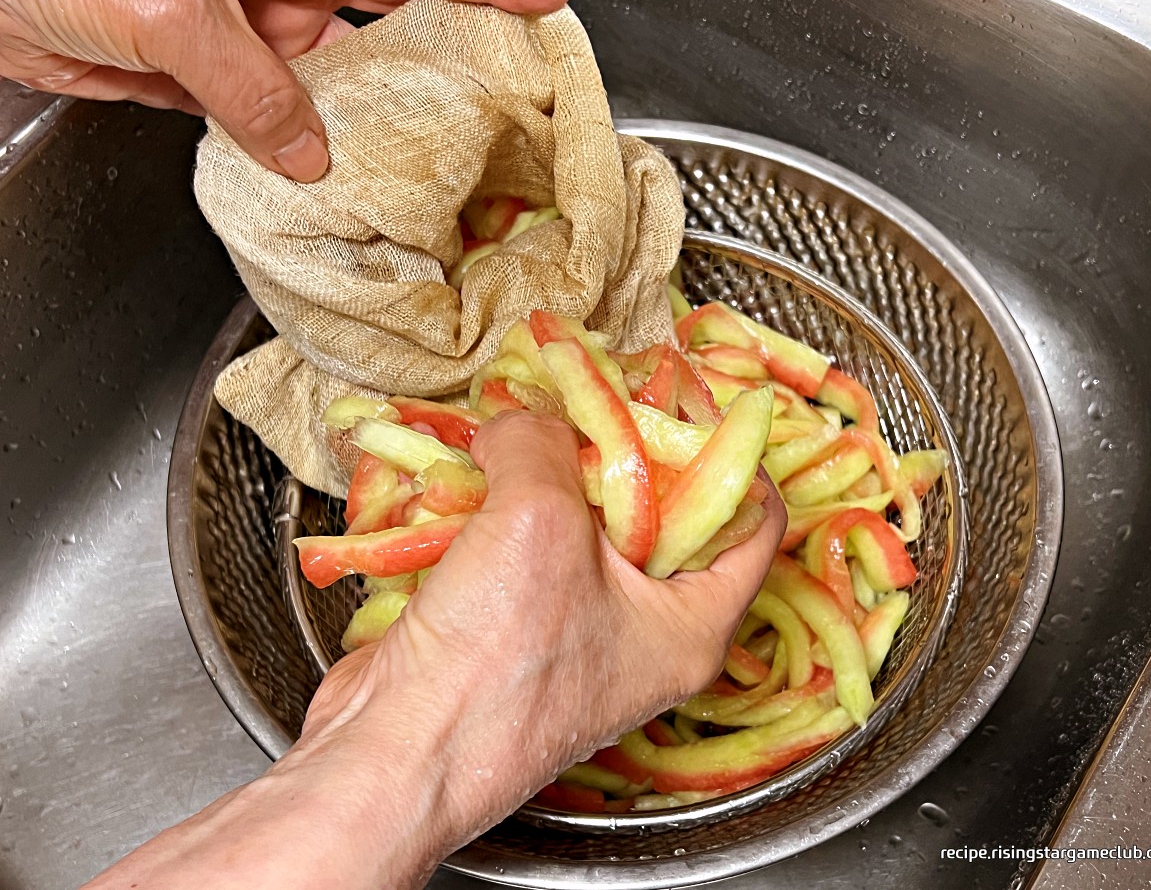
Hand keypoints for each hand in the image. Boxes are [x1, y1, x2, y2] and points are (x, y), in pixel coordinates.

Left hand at [0, 0, 571, 181]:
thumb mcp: (171, 9)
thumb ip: (247, 80)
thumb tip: (308, 153)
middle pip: (378, 18)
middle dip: (440, 55)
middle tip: (502, 98)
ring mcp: (235, 29)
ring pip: (324, 81)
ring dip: (363, 122)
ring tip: (419, 165)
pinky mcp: (195, 74)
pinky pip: (262, 117)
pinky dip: (291, 150)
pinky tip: (324, 179)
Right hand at [83, 411, 783, 888]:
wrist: (396, 750)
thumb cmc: (494, 661)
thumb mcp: (539, 520)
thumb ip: (544, 442)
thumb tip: (522, 421)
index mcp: (692, 622)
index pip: (753, 519)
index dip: (728, 450)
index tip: (682, 400)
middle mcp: (645, 628)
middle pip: (663, 510)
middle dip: (621, 449)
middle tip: (587, 400)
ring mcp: (580, 629)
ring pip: (585, 523)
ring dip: (549, 473)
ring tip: (518, 429)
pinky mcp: (518, 625)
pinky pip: (527, 546)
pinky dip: (503, 505)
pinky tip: (472, 474)